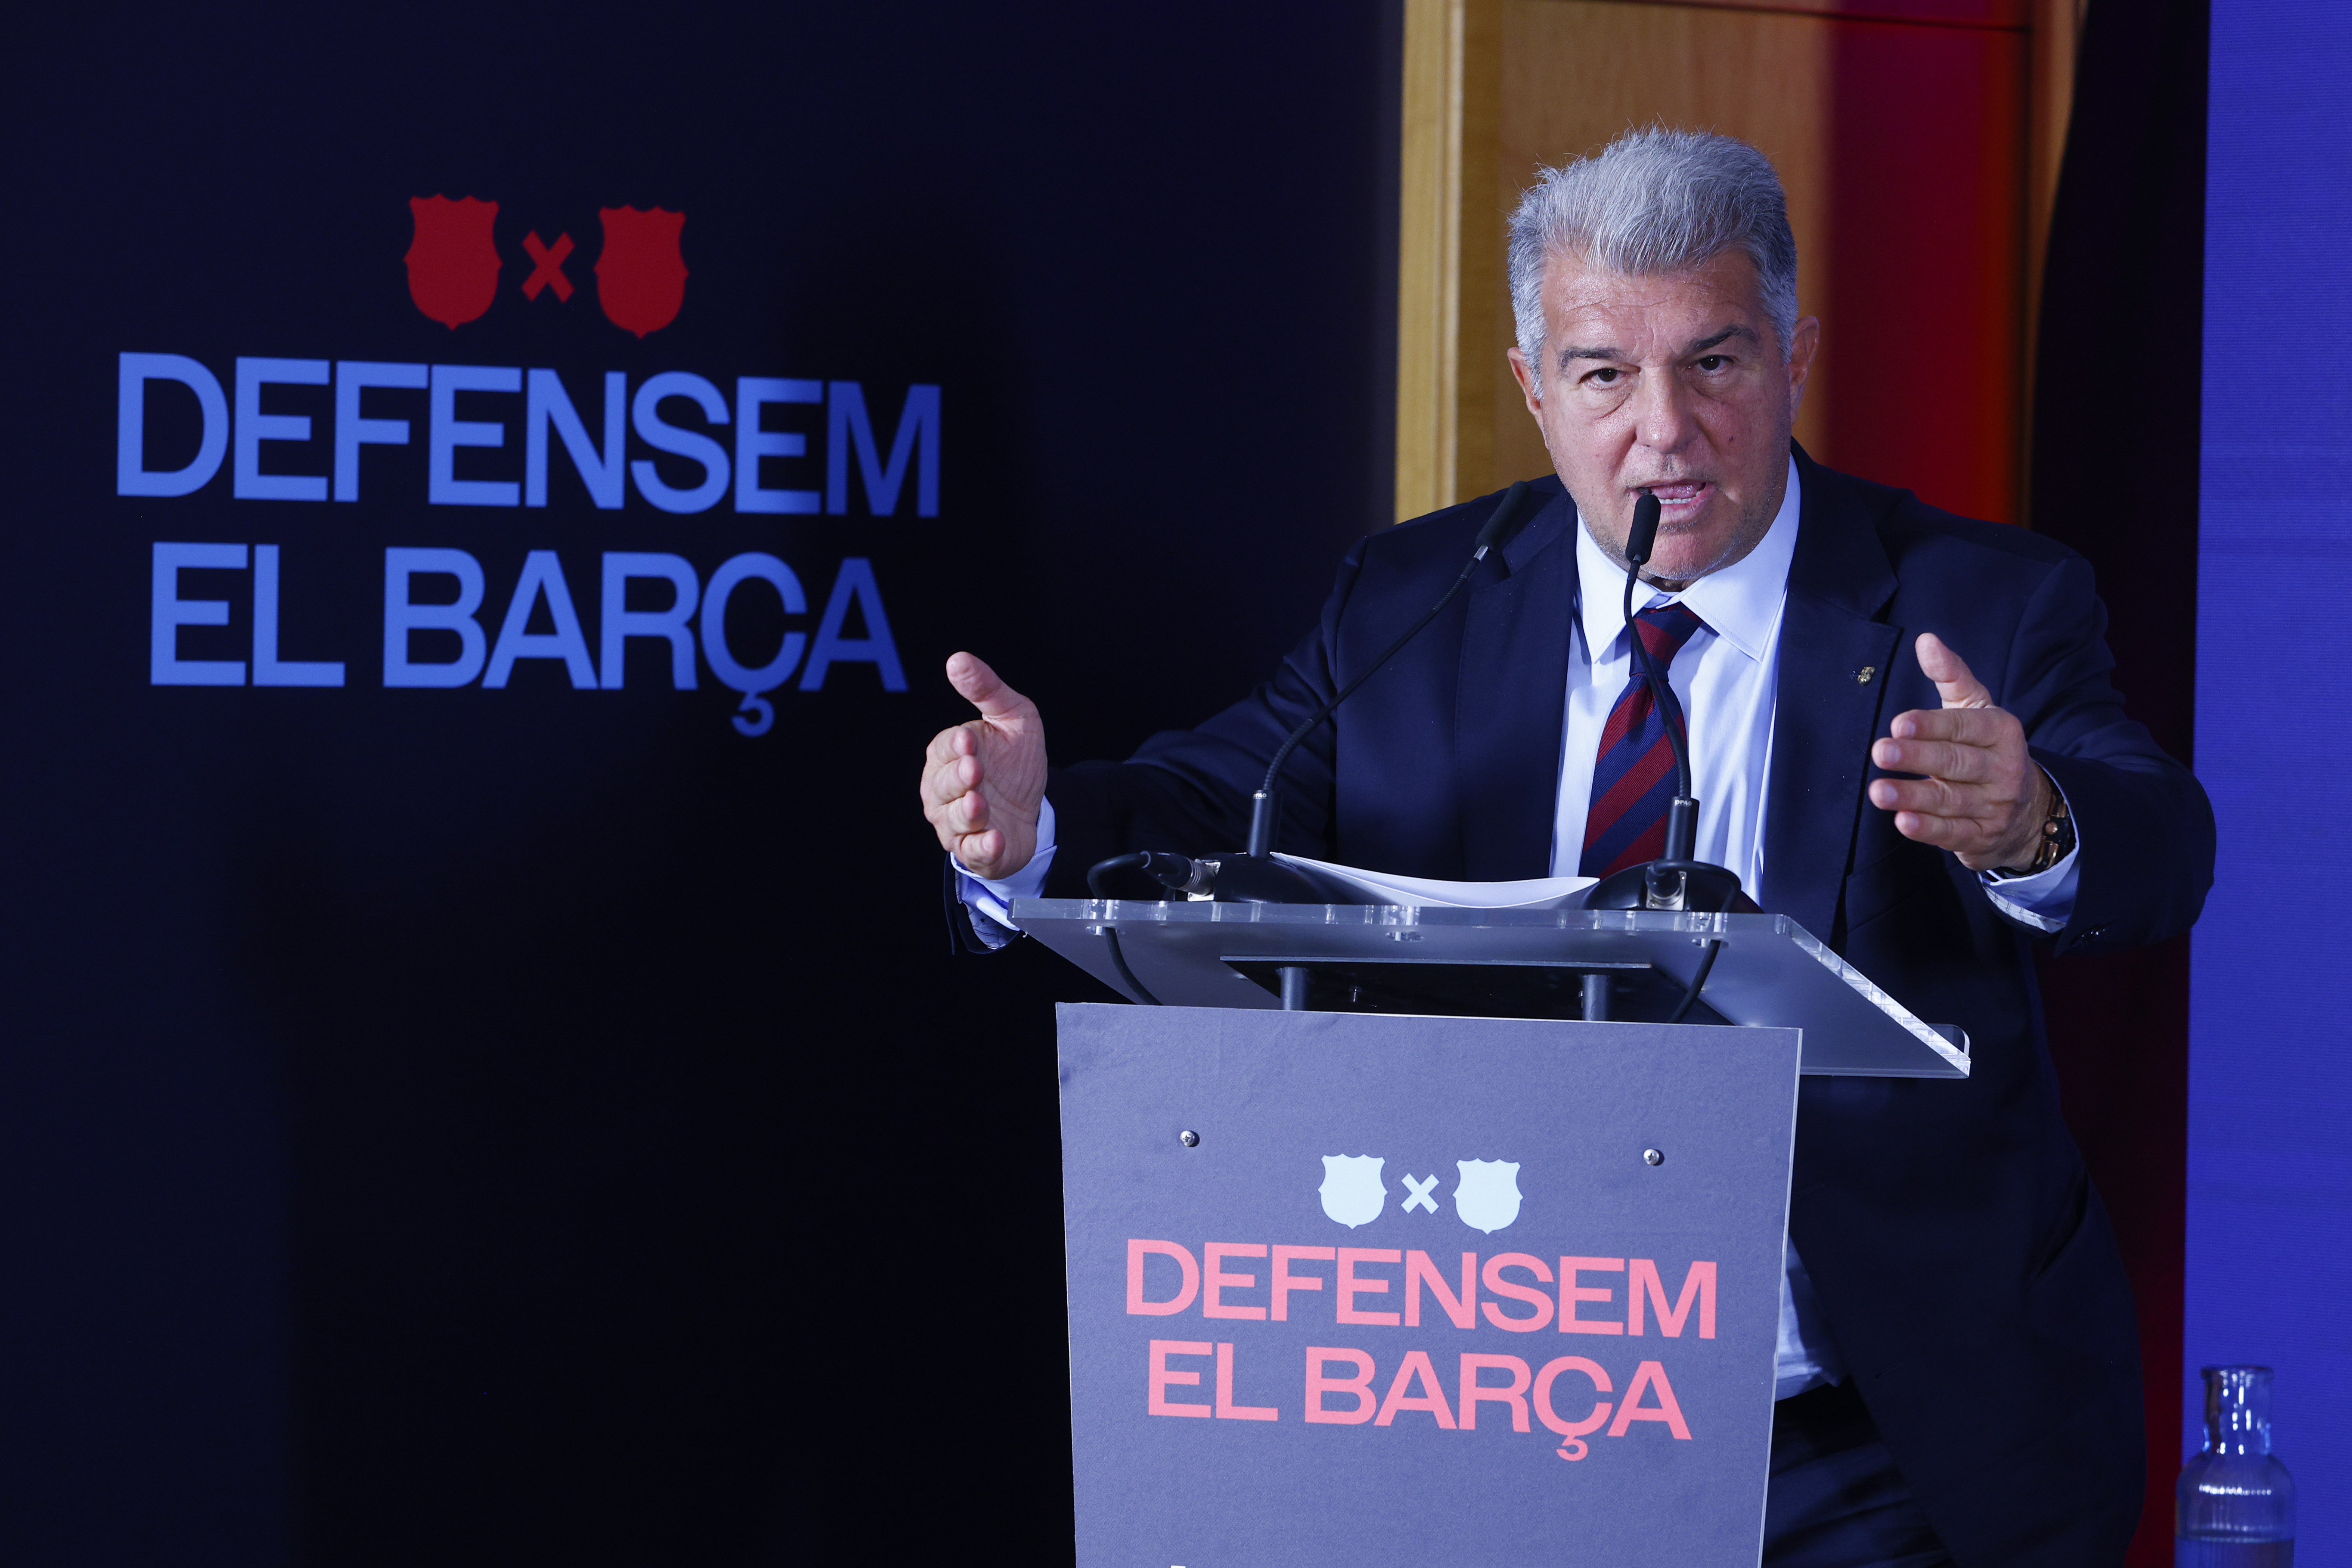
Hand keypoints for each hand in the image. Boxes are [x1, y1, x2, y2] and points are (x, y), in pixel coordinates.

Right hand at [920, 652, 1046, 880]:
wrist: (1033, 808)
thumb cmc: (1015, 760)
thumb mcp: (1012, 717)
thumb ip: (986, 689)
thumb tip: (957, 659)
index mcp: (948, 754)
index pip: (944, 748)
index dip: (955, 746)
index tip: (969, 740)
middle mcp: (943, 790)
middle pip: (942, 785)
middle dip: (958, 778)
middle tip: (975, 770)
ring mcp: (957, 823)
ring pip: (953, 820)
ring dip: (967, 813)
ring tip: (981, 804)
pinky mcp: (976, 851)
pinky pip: (973, 852)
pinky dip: (983, 848)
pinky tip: (995, 840)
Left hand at [1868, 632, 2052, 871]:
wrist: (2028, 811)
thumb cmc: (1987, 749)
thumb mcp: (1976, 708)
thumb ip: (1951, 675)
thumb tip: (1926, 640)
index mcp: (2001, 731)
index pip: (1964, 727)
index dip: (1932, 725)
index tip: (1898, 724)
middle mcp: (2002, 769)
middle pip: (1956, 762)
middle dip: (1918, 757)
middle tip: (1881, 751)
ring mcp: (1994, 806)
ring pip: (1950, 800)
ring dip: (1913, 796)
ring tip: (1879, 791)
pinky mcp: (1982, 837)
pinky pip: (1954, 833)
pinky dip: (1928, 829)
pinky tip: (1903, 822)